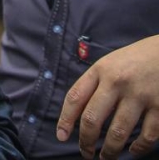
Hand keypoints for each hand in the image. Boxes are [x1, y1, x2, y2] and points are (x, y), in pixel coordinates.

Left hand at [57, 34, 158, 158]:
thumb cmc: (135, 59)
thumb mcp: (109, 63)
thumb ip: (95, 84)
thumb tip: (78, 114)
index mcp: (100, 70)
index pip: (75, 98)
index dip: (65, 120)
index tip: (61, 136)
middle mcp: (117, 82)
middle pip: (92, 118)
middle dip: (85, 141)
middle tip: (85, 153)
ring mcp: (140, 95)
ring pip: (118, 132)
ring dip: (110, 150)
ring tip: (106, 157)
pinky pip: (148, 135)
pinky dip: (139, 148)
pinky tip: (133, 150)